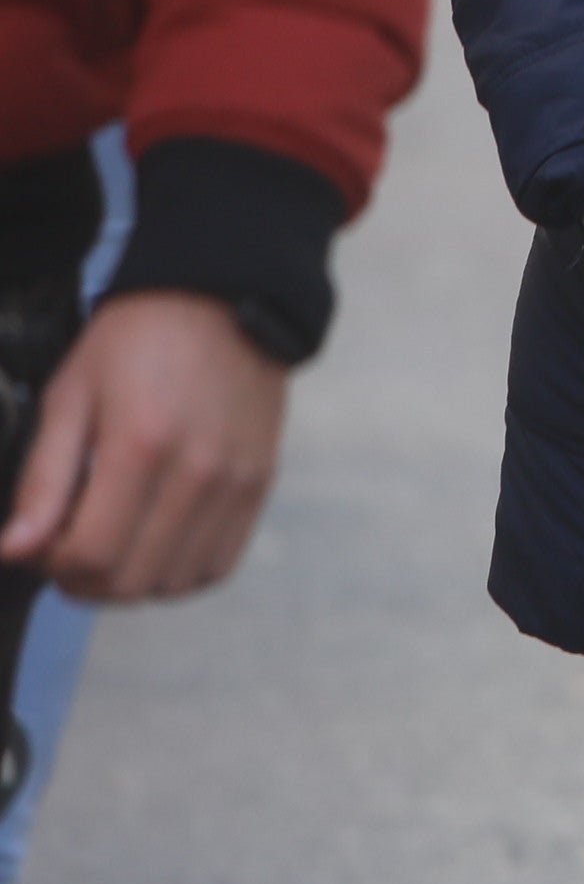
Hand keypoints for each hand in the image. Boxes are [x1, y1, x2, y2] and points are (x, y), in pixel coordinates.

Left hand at [0, 293, 288, 601]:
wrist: (224, 300)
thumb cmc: (137, 341)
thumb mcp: (69, 396)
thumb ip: (43, 479)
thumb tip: (14, 549)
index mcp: (140, 446)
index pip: (90, 555)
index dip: (52, 565)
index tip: (43, 543)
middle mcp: (196, 473)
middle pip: (130, 580)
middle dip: (85, 581)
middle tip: (70, 549)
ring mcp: (234, 483)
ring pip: (173, 583)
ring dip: (132, 581)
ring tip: (116, 544)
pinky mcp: (259, 485)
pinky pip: (217, 565)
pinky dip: (179, 572)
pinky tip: (157, 544)